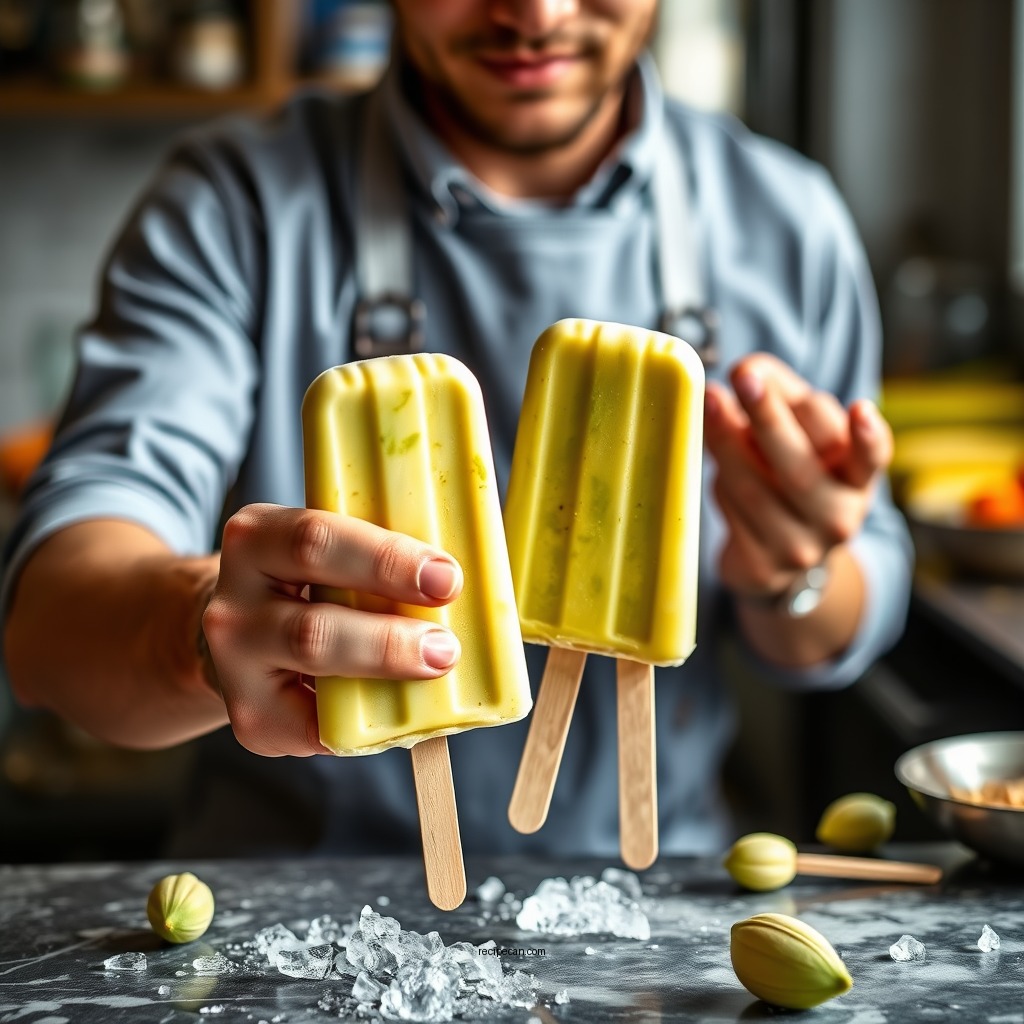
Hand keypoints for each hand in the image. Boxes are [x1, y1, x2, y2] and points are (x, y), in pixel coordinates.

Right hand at [202, 503, 463, 756]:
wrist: (247, 632)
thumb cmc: (313, 583)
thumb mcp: (334, 551)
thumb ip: (384, 553)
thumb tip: (462, 572)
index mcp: (257, 538)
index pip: (317, 540)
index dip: (387, 560)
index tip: (447, 577)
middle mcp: (233, 602)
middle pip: (314, 624)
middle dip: (389, 639)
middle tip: (446, 646)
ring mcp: (235, 666)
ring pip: (312, 670)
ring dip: (383, 669)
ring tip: (436, 666)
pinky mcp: (251, 719)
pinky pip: (316, 726)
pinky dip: (367, 718)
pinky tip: (402, 708)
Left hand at [703, 354, 893, 601]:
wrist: (778, 562)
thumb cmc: (788, 477)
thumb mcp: (798, 437)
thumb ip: (781, 397)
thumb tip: (749, 369)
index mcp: (857, 480)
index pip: (867, 456)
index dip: (866, 436)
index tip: (861, 410)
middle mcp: (837, 517)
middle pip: (800, 469)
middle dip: (770, 418)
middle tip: (745, 376)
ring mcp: (799, 547)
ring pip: (754, 491)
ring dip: (726, 442)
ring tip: (710, 401)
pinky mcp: (762, 566)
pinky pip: (731, 512)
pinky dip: (717, 477)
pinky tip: (708, 449)